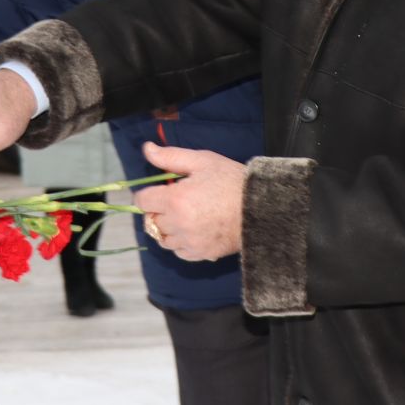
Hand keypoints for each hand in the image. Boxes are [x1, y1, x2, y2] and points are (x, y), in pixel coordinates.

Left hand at [130, 143, 246, 261]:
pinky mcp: (201, 254)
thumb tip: (147, 149)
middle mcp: (179, 224)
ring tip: (185, 216)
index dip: (148, 194)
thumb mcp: (202, 161)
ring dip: (168, 228)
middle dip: (158, 210)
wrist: (261, 207)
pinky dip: (181, 242)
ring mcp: (190, 242)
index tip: (159, 191)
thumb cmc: (231, 180)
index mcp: (176, 199)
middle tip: (176, 201)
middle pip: (151, 221)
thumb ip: (171, 157)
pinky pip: (178, 252)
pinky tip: (194, 230)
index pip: (142, 201)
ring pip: (163, 239)